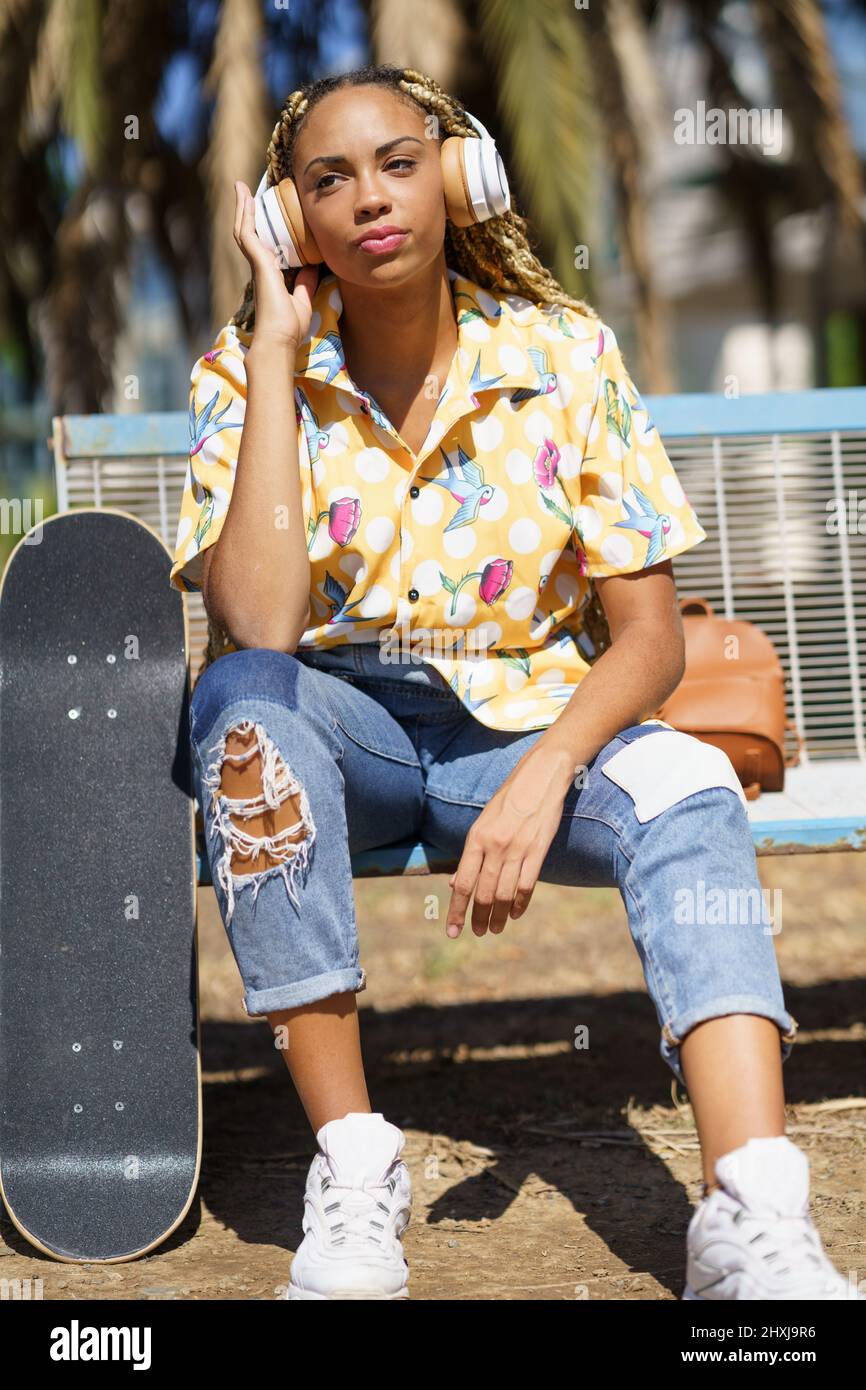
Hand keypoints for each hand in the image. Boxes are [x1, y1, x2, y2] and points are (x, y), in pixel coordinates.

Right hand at [233, 180, 317, 349]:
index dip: (261, 229)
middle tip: (245, 192)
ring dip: (244, 208)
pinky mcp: (258, 262)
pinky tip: (247, 197)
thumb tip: (312, 268)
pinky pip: (248, 232)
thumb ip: (305, 284)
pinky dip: (247, 214)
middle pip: (250, 233)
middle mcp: (260, 267)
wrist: (279, 340)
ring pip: (245, 229)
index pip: (263, 246)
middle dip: (248, 212)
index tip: (264, 214)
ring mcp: (257, 264)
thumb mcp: (302, 301)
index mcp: (270, 276)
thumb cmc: (288, 328)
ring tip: (242, 188)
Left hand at [444, 746, 573, 937]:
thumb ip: (471, 855)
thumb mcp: (482, 823)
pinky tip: (516, 914)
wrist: (540, 777)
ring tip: (496, 929)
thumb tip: (455, 884)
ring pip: (505, 894)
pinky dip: (520, 904)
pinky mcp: (538, 851)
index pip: (463, 883)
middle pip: (484, 893)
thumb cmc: (508, 800)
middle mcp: (495, 846)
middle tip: (477, 933)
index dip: (456, 911)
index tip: (453, 931)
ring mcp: (517, 849)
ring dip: (499, 916)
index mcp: (476, 838)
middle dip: (479, 918)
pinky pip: (527, 885)